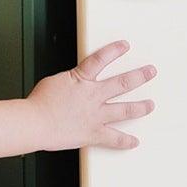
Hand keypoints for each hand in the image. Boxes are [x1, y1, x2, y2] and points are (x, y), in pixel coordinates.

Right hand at [24, 40, 154, 150]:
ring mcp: (96, 115)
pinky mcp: (93, 133)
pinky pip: (114, 138)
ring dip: (140, 107)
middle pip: (121, 83)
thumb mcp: (55, 81)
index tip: (125, 45)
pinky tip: (135, 141)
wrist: (36, 122)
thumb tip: (75, 84)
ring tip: (150, 104)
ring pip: (124, 110)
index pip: (101, 59)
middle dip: (139, 76)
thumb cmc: (40, 102)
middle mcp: (93, 96)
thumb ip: (70, 82)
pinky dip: (125, 141)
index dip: (114, 50)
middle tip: (151, 72)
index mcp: (81, 79)